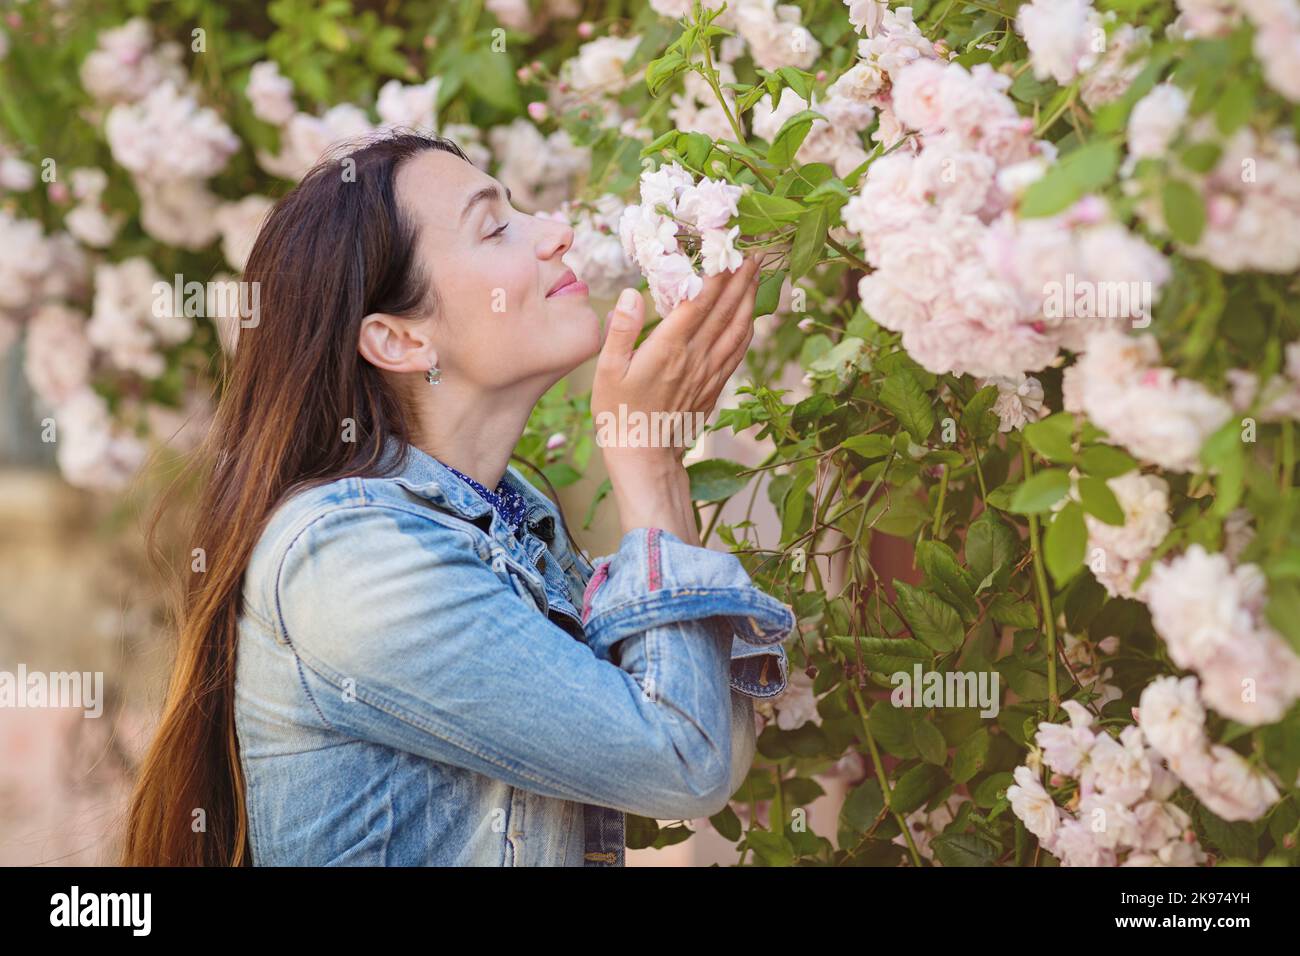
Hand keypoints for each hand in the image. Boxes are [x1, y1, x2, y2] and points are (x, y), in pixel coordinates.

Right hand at [592, 256, 760, 463]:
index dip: (716, 273)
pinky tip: (751, 316)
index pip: (699, 302)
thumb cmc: (619, 412)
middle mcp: (695, 357)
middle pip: (725, 310)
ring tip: (757, 274)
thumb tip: (631, 294)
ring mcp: (709, 372)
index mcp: (668, 349)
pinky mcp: (714, 386)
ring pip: (737, 329)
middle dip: (740, 277)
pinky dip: (748, 328)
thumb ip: (621, 330)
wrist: (644, 456)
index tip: (726, 248)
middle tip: (753, 250)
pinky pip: (738, 351)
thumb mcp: (607, 371)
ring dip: (750, 299)